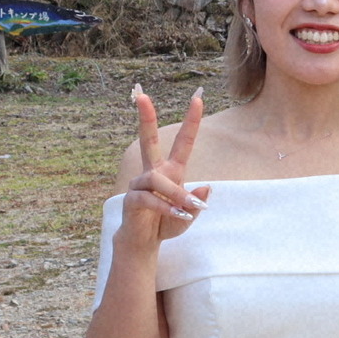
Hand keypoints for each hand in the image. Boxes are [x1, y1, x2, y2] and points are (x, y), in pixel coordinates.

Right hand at [120, 84, 210, 247]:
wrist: (145, 241)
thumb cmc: (167, 223)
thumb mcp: (189, 215)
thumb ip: (196, 203)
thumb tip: (206, 188)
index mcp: (172, 170)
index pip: (183, 142)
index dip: (191, 121)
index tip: (198, 98)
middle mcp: (154, 172)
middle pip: (148, 140)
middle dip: (145, 118)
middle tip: (141, 96)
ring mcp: (141, 184)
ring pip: (157, 179)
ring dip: (175, 193)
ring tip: (188, 208)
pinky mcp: (132, 199)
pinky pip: (149, 198)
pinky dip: (165, 207)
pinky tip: (178, 215)